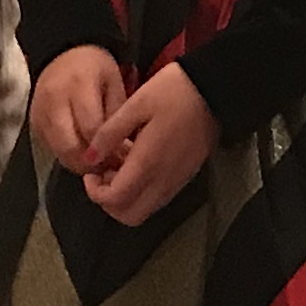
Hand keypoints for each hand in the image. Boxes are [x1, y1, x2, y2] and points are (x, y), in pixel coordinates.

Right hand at [29, 46, 128, 172]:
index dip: (106, 148)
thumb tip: (121, 151)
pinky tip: (83, 153)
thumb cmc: (94, 68)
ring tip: (98, 162)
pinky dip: (68, 156)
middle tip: (108, 166)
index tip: (120, 157)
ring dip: (80, 163)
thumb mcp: (114, 81)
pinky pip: (52, 148)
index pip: (90, 128)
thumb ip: (117, 114)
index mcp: (78, 85)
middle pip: (70, 145)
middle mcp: (54, 100)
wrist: (62, 54)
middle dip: (91, 162)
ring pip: (59, 152)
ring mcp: (40, 113)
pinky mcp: (34, 123)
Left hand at [86, 68, 218, 226]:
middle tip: (104, 174)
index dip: (95, 192)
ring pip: (144, 211)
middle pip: (129, 216)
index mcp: (147, 163)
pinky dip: (142, 192)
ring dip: (125, 198)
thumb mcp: (135, 104)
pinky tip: (139, 164)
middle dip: (109, 202)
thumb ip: (109, 133)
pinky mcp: (185, 177)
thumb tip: (89, 158)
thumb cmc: (174, 91)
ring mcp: (176, 181)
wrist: (216, 89)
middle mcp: (163, 180)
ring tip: (120, 166)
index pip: (114, 200)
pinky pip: (158, 199)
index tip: (91, 171)